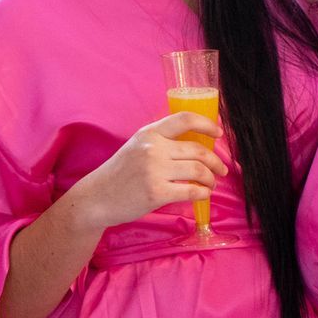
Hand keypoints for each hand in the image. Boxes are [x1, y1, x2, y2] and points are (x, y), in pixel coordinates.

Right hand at [64, 112, 228, 230]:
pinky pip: (191, 191)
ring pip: (199, 171)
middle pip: (198, 150)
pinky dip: (202, 193)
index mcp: (149, 133)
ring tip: (210, 184)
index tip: (218, 133)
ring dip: (211, 179)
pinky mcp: (157, 192)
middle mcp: (153, 148)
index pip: (184, 119)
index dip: (206, 124)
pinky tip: (202, 194)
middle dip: (216, 161)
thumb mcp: (136, 148)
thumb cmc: (119, 174)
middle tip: (221, 170)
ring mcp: (154, 170)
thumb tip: (195, 148)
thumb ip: (160, 143)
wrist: (96, 198)